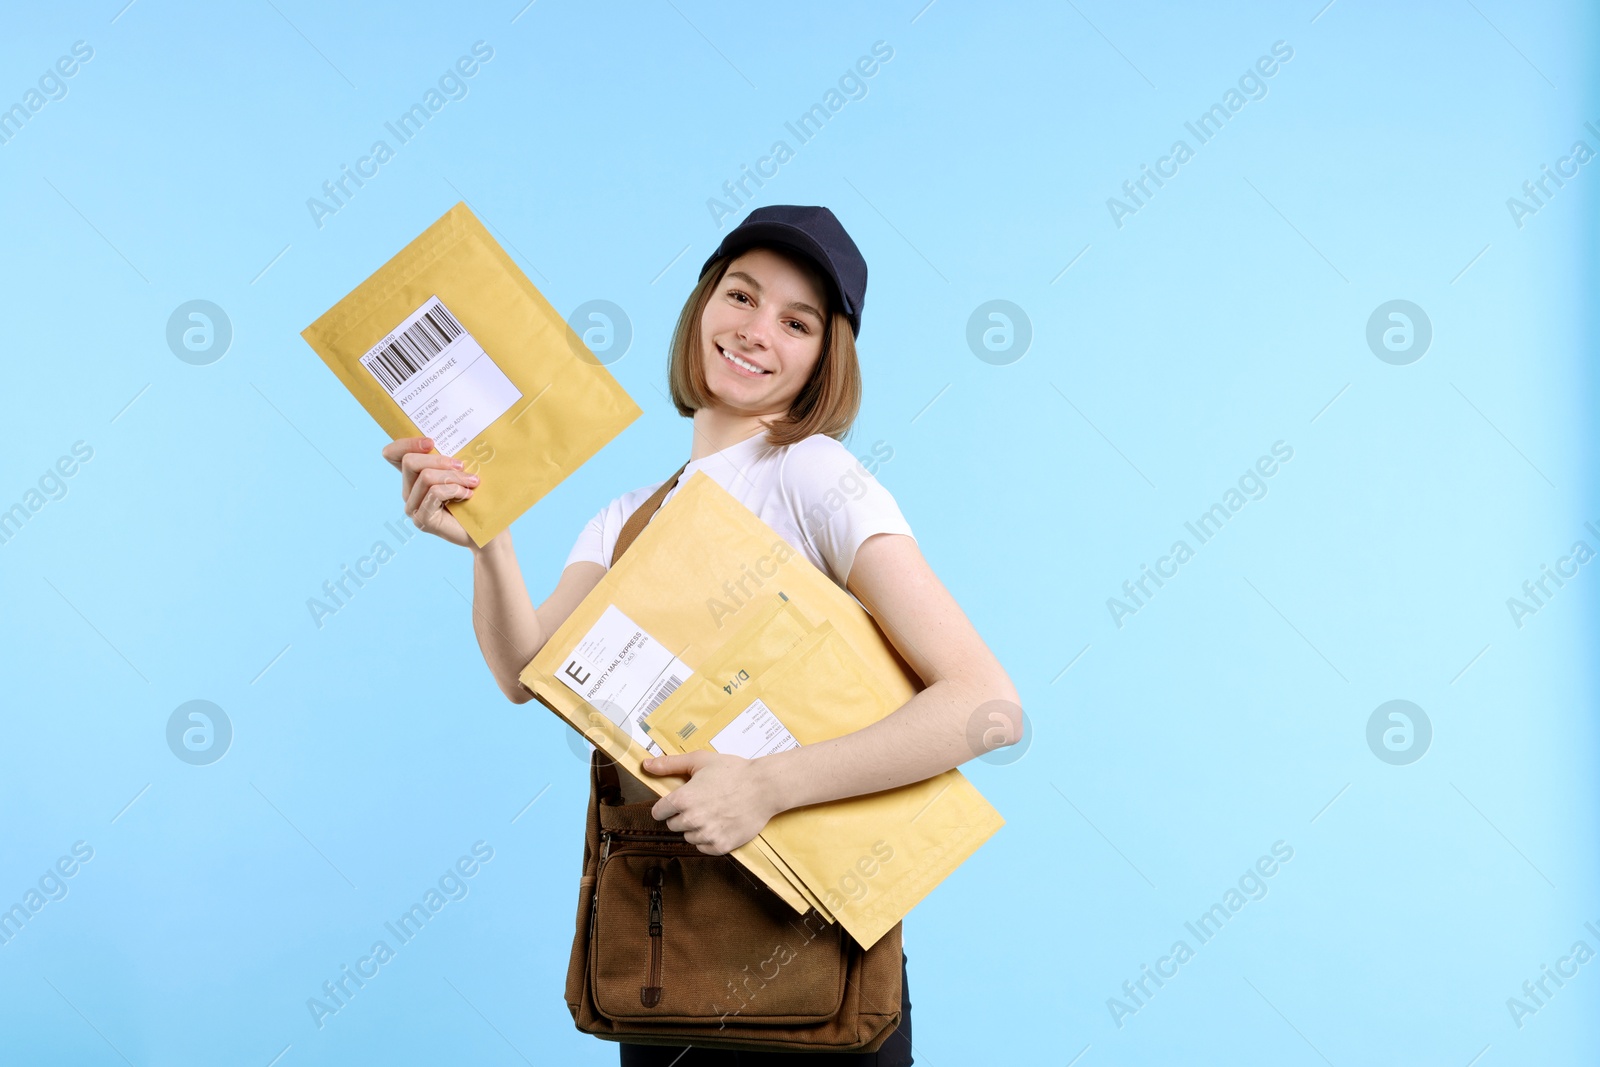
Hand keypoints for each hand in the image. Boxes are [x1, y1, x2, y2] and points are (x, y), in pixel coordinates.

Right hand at [381, 436, 476, 547]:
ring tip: (473, 482)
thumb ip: (449, 459)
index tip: (431, 442)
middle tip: (463, 466)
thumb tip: (450, 435)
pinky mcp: (422, 520)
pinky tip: (468, 494)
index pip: (392, 454)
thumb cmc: (476, 499)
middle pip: (410, 462)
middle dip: (439, 460)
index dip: (406, 443)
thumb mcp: (461, 472)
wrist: (486, 530)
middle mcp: (408, 491)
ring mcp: (413, 507)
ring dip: (454, 476)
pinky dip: (454, 490)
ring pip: (426, 477)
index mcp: (413, 477)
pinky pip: (435, 493)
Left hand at [642, 750, 779, 855]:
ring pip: (688, 837)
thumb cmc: (733, 771)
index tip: (679, 801)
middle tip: (702, 803)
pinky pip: (703, 847)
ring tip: (713, 812)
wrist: (764, 787)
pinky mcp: (720, 846)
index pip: (659, 812)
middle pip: (673, 825)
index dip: (668, 805)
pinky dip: (708, 838)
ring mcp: (707, 835)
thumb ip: (669, 764)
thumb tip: (645, 765)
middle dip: (682, 816)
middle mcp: (692, 820)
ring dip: (695, 828)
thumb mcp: (700, 760)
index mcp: (683, 799)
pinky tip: (720, 823)